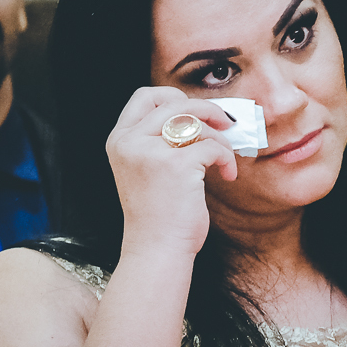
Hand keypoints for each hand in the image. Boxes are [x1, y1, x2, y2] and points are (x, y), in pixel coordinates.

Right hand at [106, 86, 237, 260]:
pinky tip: (227, 175)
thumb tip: (204, 116)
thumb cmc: (159, 215)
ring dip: (220, 138)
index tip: (196, 112)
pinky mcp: (176, 165)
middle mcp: (130, 142)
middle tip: (226, 124)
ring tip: (224, 160)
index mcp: (120, 141)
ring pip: (196, 122)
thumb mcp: (148, 169)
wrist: (157, 249)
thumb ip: (161, 141)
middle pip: (175, 102)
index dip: (174, 97)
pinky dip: (227, 158)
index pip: (144, 97)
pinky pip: (213, 146)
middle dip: (207, 109)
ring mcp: (151, 152)